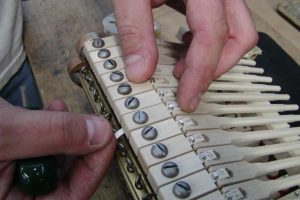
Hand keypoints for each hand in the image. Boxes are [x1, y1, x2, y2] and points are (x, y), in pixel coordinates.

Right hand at [0, 98, 114, 198]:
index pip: (69, 196)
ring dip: (66, 130)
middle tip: (93, 125)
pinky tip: (52, 110)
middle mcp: (13, 191)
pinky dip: (50, 124)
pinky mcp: (11, 151)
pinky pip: (40, 142)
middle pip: (63, 175)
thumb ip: (54, 134)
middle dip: (80, 144)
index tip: (107, 141)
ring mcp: (13, 172)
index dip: (93, 168)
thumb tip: (98, 133)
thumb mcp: (7, 131)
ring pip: (53, 155)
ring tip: (66, 113)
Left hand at [112, 0, 257, 111]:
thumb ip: (135, 30)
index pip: (213, 35)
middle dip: (215, 68)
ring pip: (236, 31)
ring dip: (213, 58)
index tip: (186, 97)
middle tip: (188, 86)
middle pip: (239, 35)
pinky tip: (183, 47)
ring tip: (182, 68)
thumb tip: (139, 70)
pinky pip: (221, 25)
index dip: (201, 73)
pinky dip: (205, 44)